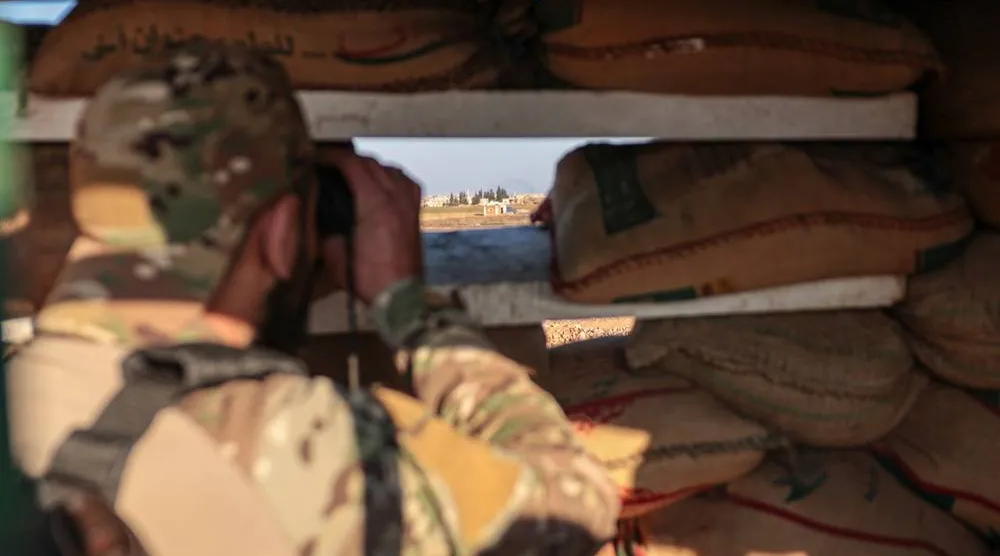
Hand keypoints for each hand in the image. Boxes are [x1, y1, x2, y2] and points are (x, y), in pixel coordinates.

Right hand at [318, 149, 422, 303]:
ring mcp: (409, 204)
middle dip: (348, 159)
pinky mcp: (416, 214)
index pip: (353, 165)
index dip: (332, 157)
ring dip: (371, 166)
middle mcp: (396, 198)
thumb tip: (321, 215)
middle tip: (330, 163)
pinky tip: (383, 183)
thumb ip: (327, 229)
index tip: (318, 157)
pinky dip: (392, 177)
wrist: (399, 297)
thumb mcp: (335, 255)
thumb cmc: (368, 279)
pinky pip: (406, 183)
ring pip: (390, 169)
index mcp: (375, 204)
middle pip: (371, 163)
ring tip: (354, 172)